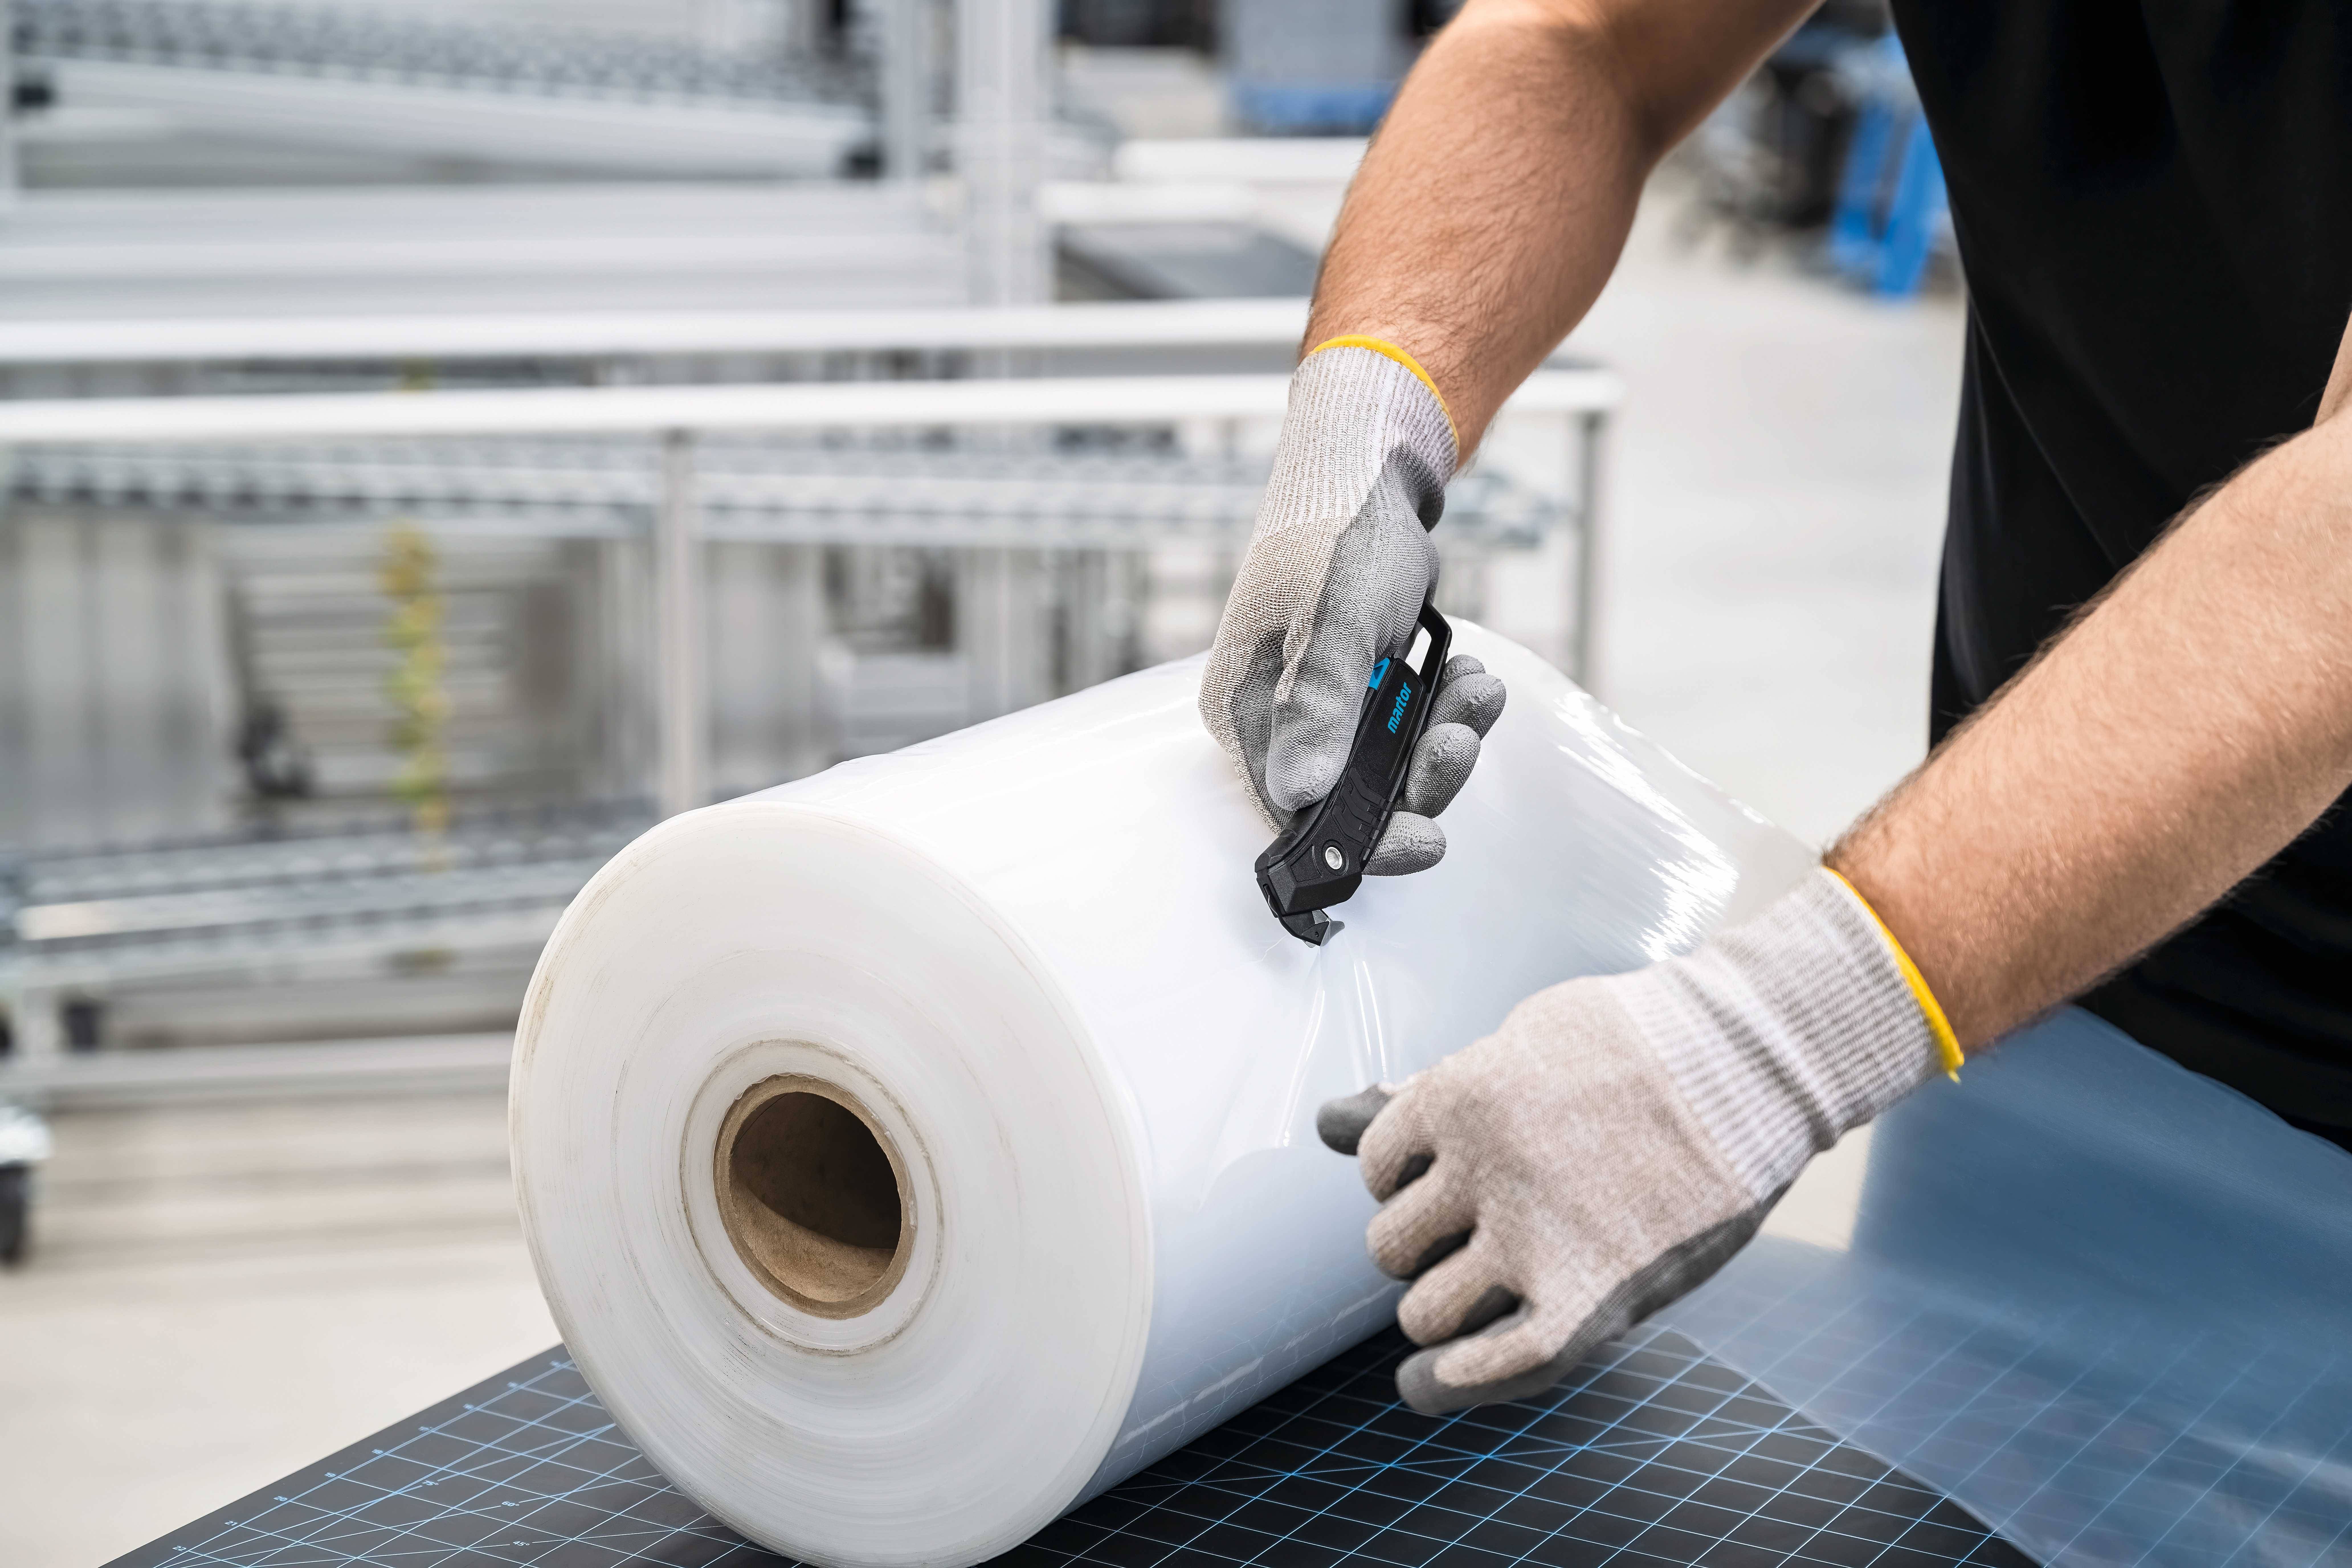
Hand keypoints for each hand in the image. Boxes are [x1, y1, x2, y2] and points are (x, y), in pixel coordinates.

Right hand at [1199, 341, 1505, 873]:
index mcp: (1246, 711)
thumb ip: (1317, 710)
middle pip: (1352, 797)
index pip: (1294, 812)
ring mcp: (1319, 703)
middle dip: (1421, 776)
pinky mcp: (1359, 687)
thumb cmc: (1339, 536)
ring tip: (1477, 692)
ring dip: (1445, 737)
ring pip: (1389, 765)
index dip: (1362, 838)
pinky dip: (1445, 710)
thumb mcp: (1334, 624)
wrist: (1368, 472)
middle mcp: (1274, 718)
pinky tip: (1469, 677)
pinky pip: (1408, 728)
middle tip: (1463, 738)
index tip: (1425, 841)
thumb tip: (1298, 796)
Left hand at [1317, 868, 1953, 1413]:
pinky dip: (1445, 1385)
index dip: (1400, 1176)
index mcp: (1458, 1095)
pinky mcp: (1589, 1297)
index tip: (1435, 1180)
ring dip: (1441, 1307)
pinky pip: (1491, 1366)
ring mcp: (1535, 1239)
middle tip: (1469, 1236)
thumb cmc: (1634, 1046)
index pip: (1376, 1163)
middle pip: (1390, 1246)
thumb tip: (1328, 1124)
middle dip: (1418, 1246)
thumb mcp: (1518, 1042)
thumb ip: (1428, 1093)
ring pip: (1427, 1311)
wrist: (1749, 1065)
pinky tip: (1423, 1386)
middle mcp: (1484, 1170)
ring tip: (1479, 1290)